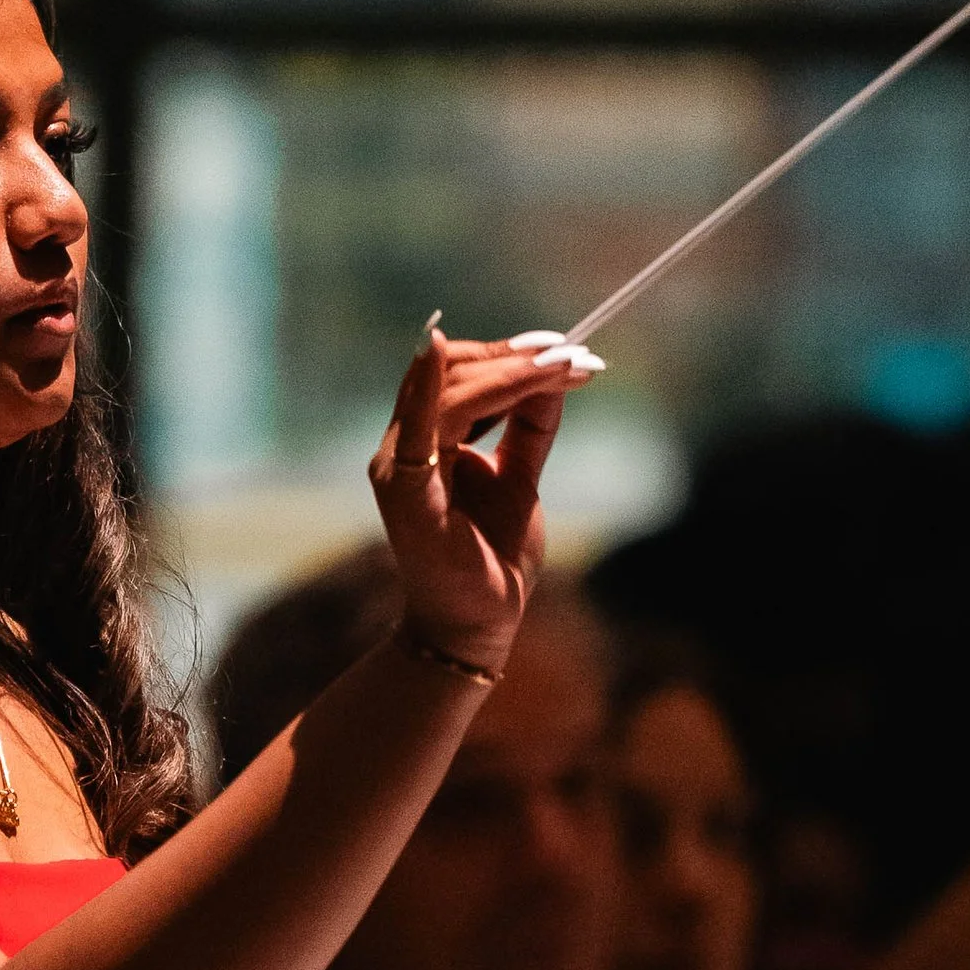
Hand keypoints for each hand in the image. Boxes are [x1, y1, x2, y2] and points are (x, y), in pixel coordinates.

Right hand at [367, 324, 595, 675]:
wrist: (479, 623)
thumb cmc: (491, 555)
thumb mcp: (519, 477)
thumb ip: (529, 426)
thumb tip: (555, 372)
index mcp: (425, 439)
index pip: (457, 373)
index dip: (506, 353)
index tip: (561, 346)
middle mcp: (403, 445)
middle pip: (450, 372)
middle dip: (513, 357)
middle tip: (570, 353)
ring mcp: (398, 467)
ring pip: (446, 392)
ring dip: (507, 372)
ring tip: (562, 366)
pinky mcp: (405, 492)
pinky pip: (416, 428)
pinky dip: (425, 387)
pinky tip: (437, 349)